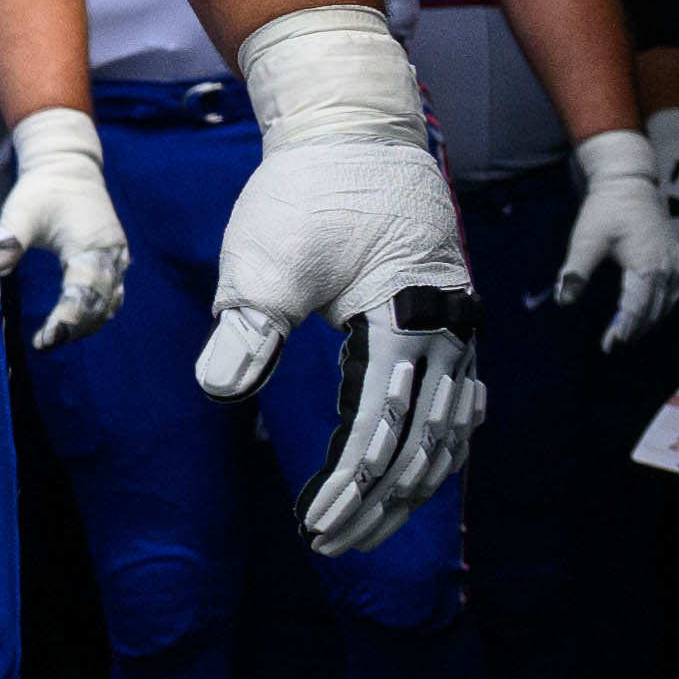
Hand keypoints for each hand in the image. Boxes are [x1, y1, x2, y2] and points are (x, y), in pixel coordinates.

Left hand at [0, 101, 129, 345]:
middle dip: (75, 327)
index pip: (83, 290)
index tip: (46, 339)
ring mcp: (117, 258)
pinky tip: (72, 325)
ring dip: (86, 324)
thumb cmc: (43, 190)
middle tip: (45, 342)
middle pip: (100, 303)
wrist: (69, 168)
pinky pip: (112, 296)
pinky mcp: (114, 261)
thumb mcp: (21, 210)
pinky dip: (95, 313)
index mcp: (90, 242)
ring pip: (109, 303)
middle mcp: (111, 254)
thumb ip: (10, 239)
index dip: (67, 318)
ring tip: (54, 338)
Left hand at [192, 11, 482, 554]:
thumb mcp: (266, 258)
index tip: (313, 527)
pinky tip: (413, 480)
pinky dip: (436, 450)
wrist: (355, 133)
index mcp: (405, 317)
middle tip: (330, 545)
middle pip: (421, 446)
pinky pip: (457, 405)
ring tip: (365, 528)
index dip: (347, 487)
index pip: (379, 428)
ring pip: (447, 433)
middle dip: (376, 505)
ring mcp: (457, 327)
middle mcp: (448, 329)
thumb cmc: (304, 193)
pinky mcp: (451, 323)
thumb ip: (248, 328)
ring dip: (408, 488)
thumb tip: (220, 392)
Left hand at [555, 124, 678, 344]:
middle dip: (634, 329)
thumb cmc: (606, 208)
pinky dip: (660, 306)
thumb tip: (563, 300)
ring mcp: (677, 263)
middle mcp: (669, 268)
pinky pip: (675, 291)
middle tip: (613, 344)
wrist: (631, 182)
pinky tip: (646, 313)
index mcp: (648, 266)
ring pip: (667, 303)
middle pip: (653, 310)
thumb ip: (576, 271)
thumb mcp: (586, 239)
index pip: (636, 309)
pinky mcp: (678, 257)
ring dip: (648, 320)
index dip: (623, 329)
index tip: (608, 345)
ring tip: (626, 333)